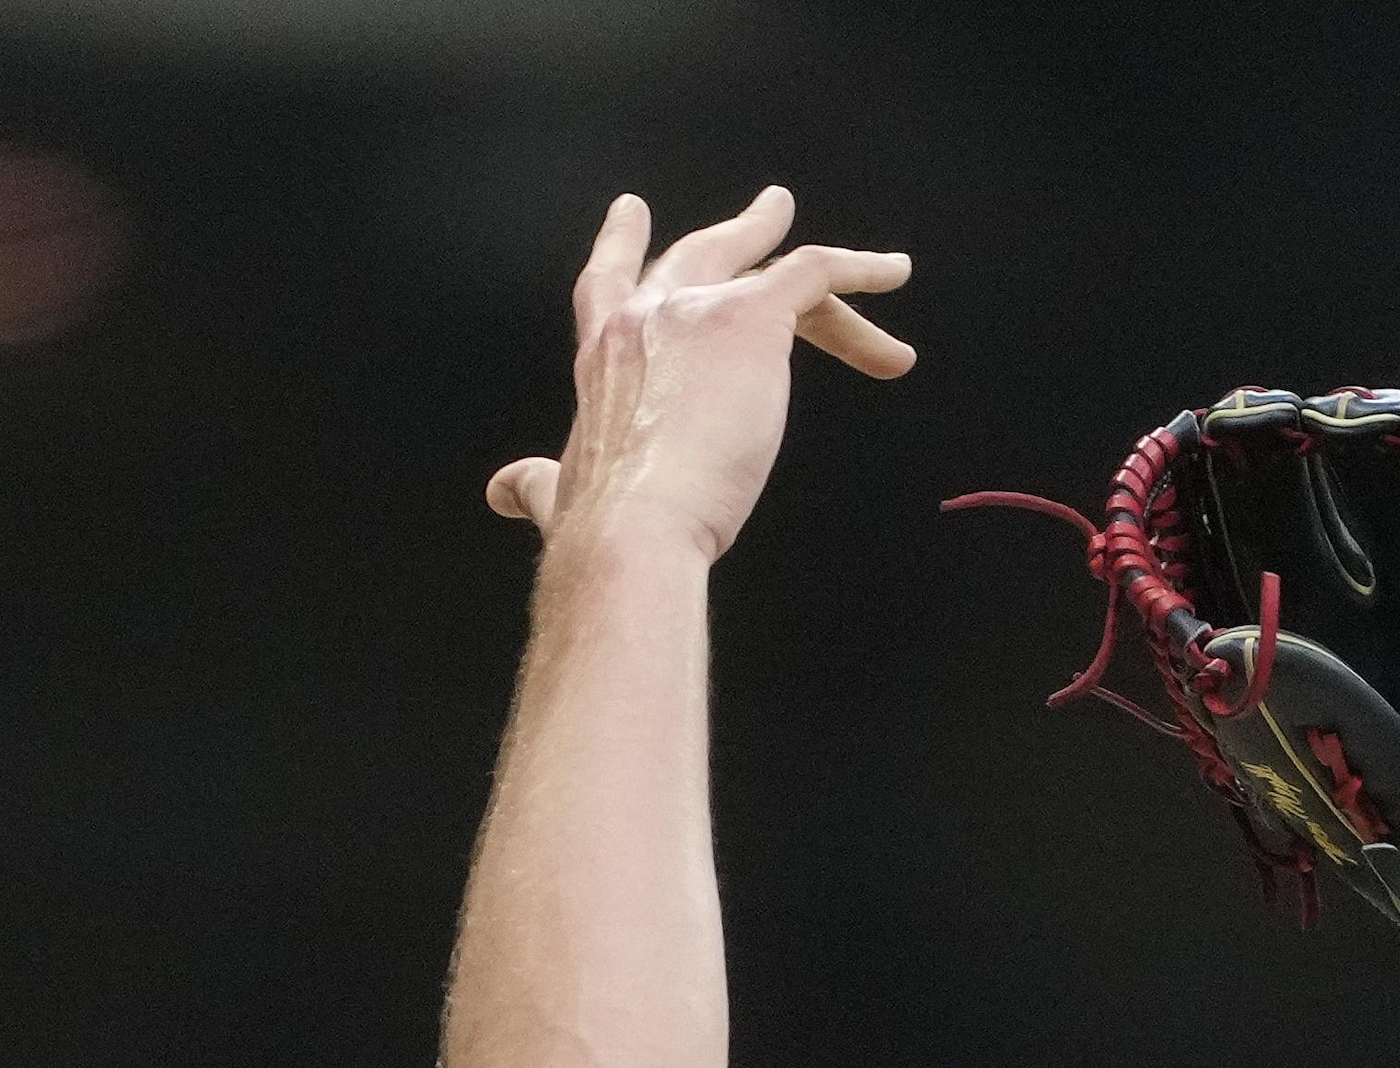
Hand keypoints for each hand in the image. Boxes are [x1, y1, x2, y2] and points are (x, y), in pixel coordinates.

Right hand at [482, 188, 911, 561]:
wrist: (634, 526)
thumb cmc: (601, 524)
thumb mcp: (558, 493)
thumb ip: (539, 483)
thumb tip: (504, 492)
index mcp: (603, 353)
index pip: (609, 283)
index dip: (624, 246)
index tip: (633, 211)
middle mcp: (644, 315)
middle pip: (702, 259)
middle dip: (741, 233)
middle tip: (772, 209)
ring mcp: (696, 309)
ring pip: (774, 274)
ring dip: (830, 275)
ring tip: (876, 268)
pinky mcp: (749, 318)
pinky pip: (815, 271)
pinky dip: (860, 268)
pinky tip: (895, 271)